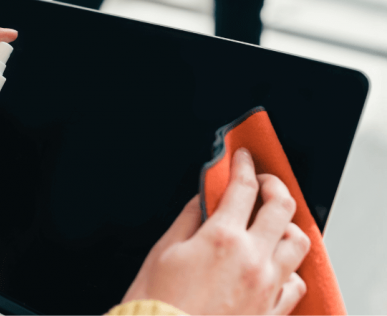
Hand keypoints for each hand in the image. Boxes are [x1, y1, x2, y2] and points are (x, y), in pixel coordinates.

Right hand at [122, 148, 310, 314]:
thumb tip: (203, 199)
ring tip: (272, 223)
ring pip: (299, 243)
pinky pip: (296, 283)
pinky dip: (289, 267)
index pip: (243, 187)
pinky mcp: (271, 312)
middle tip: (260, 181)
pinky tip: (274, 264)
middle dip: (272, 184)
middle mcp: (252, 259)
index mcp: (222, 238)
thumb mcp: (164, 251)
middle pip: (281, 207)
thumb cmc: (157, 301)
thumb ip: (189, 218)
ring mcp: (267, 287)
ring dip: (287, 225)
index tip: (242, 158)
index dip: (243, 165)